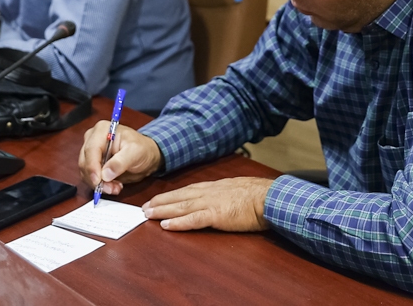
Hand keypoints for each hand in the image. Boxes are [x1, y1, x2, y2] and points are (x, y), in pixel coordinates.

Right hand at [77, 122, 162, 195]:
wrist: (146, 155)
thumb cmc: (142, 148)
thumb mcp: (136, 152)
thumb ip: (121, 162)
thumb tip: (106, 173)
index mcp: (102, 130)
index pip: (91, 149)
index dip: (92, 166)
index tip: (98, 181)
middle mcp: (93, 139)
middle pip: (85, 162)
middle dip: (96, 178)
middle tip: (111, 188)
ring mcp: (91, 152)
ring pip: (86, 172)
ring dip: (99, 184)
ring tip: (115, 187)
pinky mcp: (93, 164)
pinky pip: (90, 178)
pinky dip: (100, 185)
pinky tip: (112, 186)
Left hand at [142, 178, 272, 231]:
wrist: (268, 197)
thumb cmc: (257, 195)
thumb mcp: (236, 189)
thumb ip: (224, 193)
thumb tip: (218, 198)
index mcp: (213, 187)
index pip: (187, 190)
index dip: (170, 195)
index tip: (157, 199)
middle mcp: (208, 192)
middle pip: (179, 196)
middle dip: (160, 202)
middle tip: (144, 207)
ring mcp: (211, 203)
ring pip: (181, 206)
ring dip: (163, 211)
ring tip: (148, 214)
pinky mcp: (216, 215)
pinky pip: (193, 219)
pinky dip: (178, 222)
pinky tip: (166, 225)